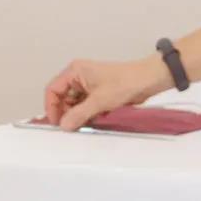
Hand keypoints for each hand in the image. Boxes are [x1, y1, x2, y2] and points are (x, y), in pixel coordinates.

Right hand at [42, 54, 170, 129]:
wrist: (148, 80)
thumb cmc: (126, 82)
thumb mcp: (99, 101)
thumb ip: (79, 114)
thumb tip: (64, 125)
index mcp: (75, 71)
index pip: (53, 90)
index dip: (52, 107)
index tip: (57, 123)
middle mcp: (78, 77)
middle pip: (62, 98)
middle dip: (66, 113)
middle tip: (71, 128)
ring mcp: (88, 85)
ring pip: (74, 104)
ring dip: (77, 115)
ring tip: (85, 124)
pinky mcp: (97, 93)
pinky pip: (85, 106)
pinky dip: (87, 115)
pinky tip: (94, 120)